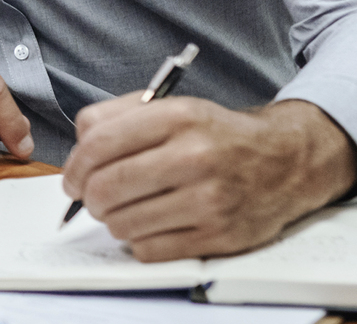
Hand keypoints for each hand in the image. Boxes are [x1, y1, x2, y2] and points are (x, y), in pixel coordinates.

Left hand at [60, 97, 356, 260]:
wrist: (284, 161)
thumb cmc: (217, 135)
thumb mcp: (172, 106)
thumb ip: (117, 116)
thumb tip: (78, 147)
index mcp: (179, 117)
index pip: (99, 143)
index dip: (74, 165)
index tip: (72, 178)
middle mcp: (196, 157)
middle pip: (106, 187)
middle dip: (88, 197)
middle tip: (92, 198)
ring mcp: (209, 200)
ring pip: (123, 223)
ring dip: (112, 220)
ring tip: (125, 209)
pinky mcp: (219, 236)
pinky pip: (149, 249)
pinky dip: (138, 240)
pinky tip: (151, 224)